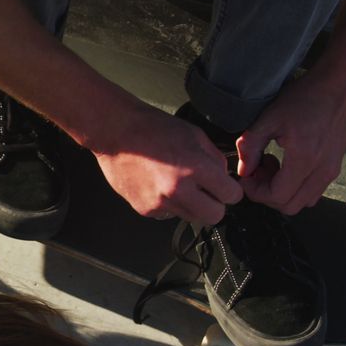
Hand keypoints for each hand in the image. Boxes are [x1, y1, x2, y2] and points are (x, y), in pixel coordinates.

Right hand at [91, 106, 242, 224]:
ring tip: (178, 184)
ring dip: (192, 205)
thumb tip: (222, 176)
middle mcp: (178, 190)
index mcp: (195, 167)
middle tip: (207, 192)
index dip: (230, 191)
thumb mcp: (193, 134)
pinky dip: (168, 203)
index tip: (224, 188)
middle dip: (215, 205)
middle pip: (215, 216)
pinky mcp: (145, 209)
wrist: (114, 132)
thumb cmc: (151, 127)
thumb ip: (213, 158)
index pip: (231, 195)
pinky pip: (168, 214)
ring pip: (191, 218)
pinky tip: (158, 184)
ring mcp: (160, 203)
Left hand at [236, 72, 345, 214]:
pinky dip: (296, 187)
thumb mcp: (270, 117)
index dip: (255, 191)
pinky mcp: (335, 167)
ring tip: (272, 166)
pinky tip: (287, 164)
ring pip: (302, 201)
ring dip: (282, 192)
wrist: (342, 86)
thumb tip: (243, 170)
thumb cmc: (307, 97)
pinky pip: (313, 191)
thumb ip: (251, 145)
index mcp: (305, 159)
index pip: (277, 196)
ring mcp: (332, 171)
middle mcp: (322, 171)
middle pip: (289, 206)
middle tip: (257, 171)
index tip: (246, 175)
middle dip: (267, 194)